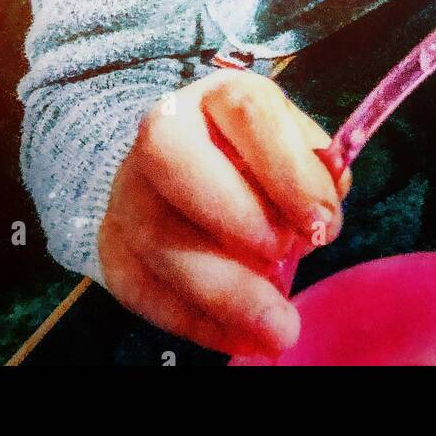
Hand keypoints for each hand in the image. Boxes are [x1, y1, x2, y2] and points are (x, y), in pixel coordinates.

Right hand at [97, 69, 351, 358]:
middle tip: (285, 257)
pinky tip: (240, 338)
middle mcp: (163, 132)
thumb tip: (321, 215)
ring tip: (278, 329)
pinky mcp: (112, 245)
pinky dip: (195, 322)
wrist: (181, 177)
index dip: (287, 166)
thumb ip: (314, 174)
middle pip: (173, 160)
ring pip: (156, 236)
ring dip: (222, 290)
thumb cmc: (254, 163)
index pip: (247, 110)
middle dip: (233, 214)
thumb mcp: (294, 152)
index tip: (322, 220)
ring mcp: (129, 189)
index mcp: (220, 98)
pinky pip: (141, 287)